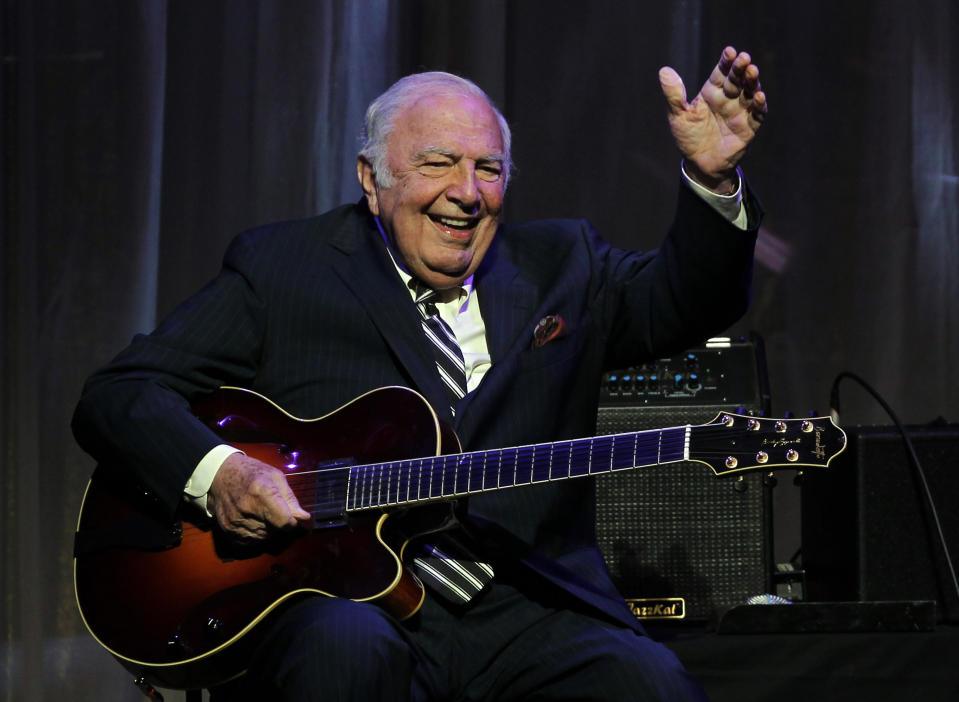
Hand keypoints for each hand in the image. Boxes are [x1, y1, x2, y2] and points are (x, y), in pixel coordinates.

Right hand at [207, 453, 311, 540]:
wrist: (220, 474)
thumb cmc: (252, 472)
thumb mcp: (276, 477)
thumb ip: (290, 499)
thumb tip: (304, 518)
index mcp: (262, 492)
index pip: (284, 522)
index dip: (292, 523)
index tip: (293, 519)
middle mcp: (247, 508)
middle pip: (275, 531)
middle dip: (280, 525)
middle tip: (274, 510)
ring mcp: (235, 520)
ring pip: (263, 538)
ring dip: (268, 530)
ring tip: (262, 513)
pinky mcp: (227, 529)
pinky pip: (248, 542)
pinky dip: (255, 535)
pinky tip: (253, 521)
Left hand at [659, 46, 766, 191]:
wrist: (700, 164)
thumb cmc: (689, 137)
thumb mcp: (678, 115)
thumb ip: (674, 95)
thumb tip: (664, 71)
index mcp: (712, 92)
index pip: (721, 73)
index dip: (726, 62)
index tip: (729, 51)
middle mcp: (729, 99)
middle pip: (737, 79)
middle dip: (741, 68)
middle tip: (744, 58)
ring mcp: (740, 112)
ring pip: (750, 92)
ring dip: (752, 82)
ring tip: (753, 71)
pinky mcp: (749, 127)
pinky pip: (757, 114)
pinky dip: (759, 105)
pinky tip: (759, 96)